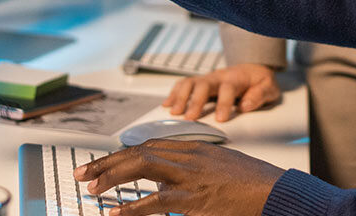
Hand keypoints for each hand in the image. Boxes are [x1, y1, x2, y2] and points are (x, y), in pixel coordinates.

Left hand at [74, 140, 283, 215]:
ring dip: (111, 176)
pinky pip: (155, 201)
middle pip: (138, 152)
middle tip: (83, 173)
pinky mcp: (192, 198)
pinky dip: (131, 207)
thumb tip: (167, 185)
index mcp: (193, 148)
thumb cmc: (250, 183)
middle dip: (107, 162)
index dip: (121, 155)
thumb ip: (192, 171)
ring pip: (141, 167)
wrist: (273, 191)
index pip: (148, 146)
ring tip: (90, 186)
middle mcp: (187, 156)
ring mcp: (189, 175)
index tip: (103, 163)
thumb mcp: (218, 167)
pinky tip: (115, 212)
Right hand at [164, 64, 281, 121]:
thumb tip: (245, 106)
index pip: (228, 89)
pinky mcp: (200, 83)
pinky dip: (173, 93)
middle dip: (195, 100)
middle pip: (204, 84)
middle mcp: (218, 76)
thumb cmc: (259, 81)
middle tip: (190, 118)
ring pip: (190, 82)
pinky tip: (166, 105)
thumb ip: (260, 95)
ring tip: (173, 112)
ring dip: (180, 96)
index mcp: (236, 78)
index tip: (221, 120)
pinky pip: (184, 84)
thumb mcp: (269, 87)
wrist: (252, 68)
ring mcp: (207, 79)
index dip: (224, 103)